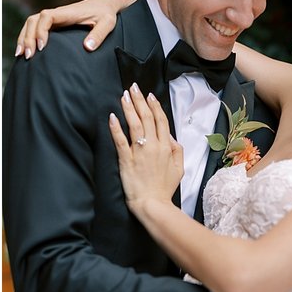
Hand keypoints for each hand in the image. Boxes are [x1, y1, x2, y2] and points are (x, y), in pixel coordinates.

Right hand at [16, 0, 130, 57]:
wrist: (104, 5)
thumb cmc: (106, 14)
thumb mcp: (108, 23)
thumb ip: (99, 34)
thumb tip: (87, 47)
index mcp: (68, 13)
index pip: (47, 17)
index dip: (41, 30)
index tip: (43, 47)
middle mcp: (57, 15)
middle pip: (33, 20)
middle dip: (27, 37)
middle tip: (29, 56)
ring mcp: (54, 20)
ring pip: (30, 24)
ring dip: (23, 38)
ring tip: (20, 56)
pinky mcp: (53, 25)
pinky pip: (34, 29)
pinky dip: (27, 38)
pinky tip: (24, 52)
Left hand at [108, 83, 182, 210]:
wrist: (153, 204)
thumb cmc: (164, 188)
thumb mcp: (179, 169)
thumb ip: (177, 150)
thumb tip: (171, 137)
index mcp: (167, 147)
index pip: (161, 121)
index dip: (155, 106)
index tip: (149, 95)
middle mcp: (154, 146)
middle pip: (147, 118)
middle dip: (140, 101)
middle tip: (134, 87)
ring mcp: (139, 152)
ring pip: (135, 125)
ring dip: (129, 108)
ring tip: (124, 95)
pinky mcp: (126, 160)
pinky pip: (120, 140)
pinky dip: (116, 128)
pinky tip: (112, 116)